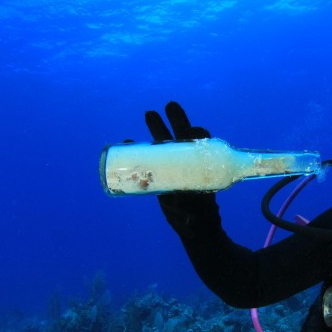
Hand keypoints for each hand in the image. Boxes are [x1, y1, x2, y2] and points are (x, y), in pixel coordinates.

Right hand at [144, 102, 221, 238]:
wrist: (196, 226)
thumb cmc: (199, 217)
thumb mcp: (194, 212)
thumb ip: (185, 207)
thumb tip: (175, 202)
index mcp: (203, 168)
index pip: (203, 145)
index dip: (199, 135)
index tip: (195, 130)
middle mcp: (189, 164)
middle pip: (182, 137)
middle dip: (176, 121)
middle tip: (169, 105)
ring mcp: (175, 167)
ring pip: (166, 144)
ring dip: (157, 128)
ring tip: (149, 113)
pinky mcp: (162, 175)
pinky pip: (150, 158)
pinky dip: (140, 149)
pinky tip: (129, 142)